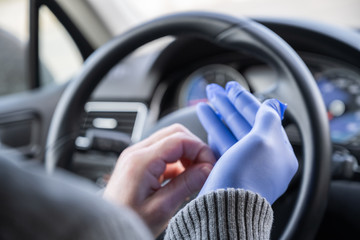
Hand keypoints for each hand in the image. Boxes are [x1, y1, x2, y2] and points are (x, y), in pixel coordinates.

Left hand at [103, 124, 215, 235]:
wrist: (108, 230)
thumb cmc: (130, 221)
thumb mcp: (162, 208)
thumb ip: (186, 185)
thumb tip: (207, 169)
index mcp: (141, 161)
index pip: (180, 139)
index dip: (200, 150)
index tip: (211, 166)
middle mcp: (137, 152)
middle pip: (175, 133)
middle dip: (194, 148)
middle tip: (205, 168)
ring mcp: (136, 155)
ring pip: (170, 140)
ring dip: (186, 154)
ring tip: (195, 174)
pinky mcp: (138, 162)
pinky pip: (163, 151)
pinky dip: (177, 160)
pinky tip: (182, 178)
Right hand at [196, 82, 297, 203]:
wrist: (227, 206)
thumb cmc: (248, 176)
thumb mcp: (264, 140)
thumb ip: (268, 120)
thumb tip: (271, 106)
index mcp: (279, 153)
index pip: (263, 118)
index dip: (246, 101)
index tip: (232, 88)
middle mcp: (263, 160)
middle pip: (244, 124)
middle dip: (228, 105)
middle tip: (214, 91)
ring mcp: (245, 166)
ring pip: (230, 134)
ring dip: (217, 116)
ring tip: (204, 102)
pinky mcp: (229, 172)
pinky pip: (222, 147)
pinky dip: (214, 132)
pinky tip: (208, 121)